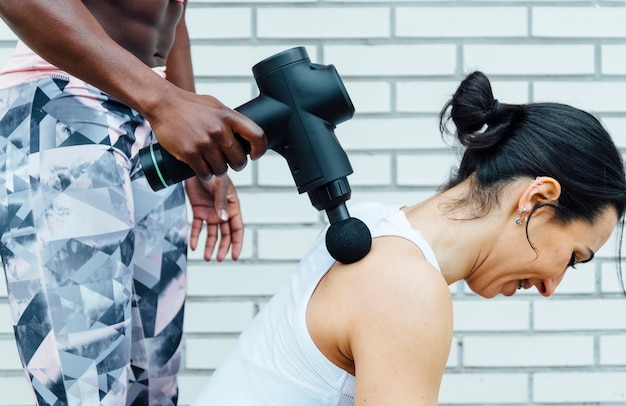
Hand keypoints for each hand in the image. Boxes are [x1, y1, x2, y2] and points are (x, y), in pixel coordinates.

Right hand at [149, 87, 266, 178]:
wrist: (163, 104)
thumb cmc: (189, 105)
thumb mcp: (216, 106)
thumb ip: (230, 120)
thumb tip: (245, 136)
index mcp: (229, 117)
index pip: (257, 135)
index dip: (261, 149)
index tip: (255, 155)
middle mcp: (219, 130)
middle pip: (239, 159)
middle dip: (237, 165)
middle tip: (230, 163)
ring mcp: (204, 143)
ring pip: (222, 169)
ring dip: (219, 171)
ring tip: (213, 165)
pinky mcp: (190, 153)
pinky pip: (205, 173)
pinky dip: (205, 175)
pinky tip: (203, 171)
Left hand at [185, 175, 243, 261]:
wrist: (196, 166)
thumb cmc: (213, 173)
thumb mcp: (219, 187)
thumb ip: (221, 203)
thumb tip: (223, 219)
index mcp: (232, 207)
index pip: (237, 229)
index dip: (237, 243)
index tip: (235, 256)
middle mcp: (223, 212)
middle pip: (225, 234)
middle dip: (223, 248)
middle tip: (218, 258)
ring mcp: (211, 212)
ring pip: (212, 233)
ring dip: (209, 245)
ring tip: (206, 257)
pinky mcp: (198, 211)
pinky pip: (197, 227)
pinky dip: (195, 236)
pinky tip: (193, 246)